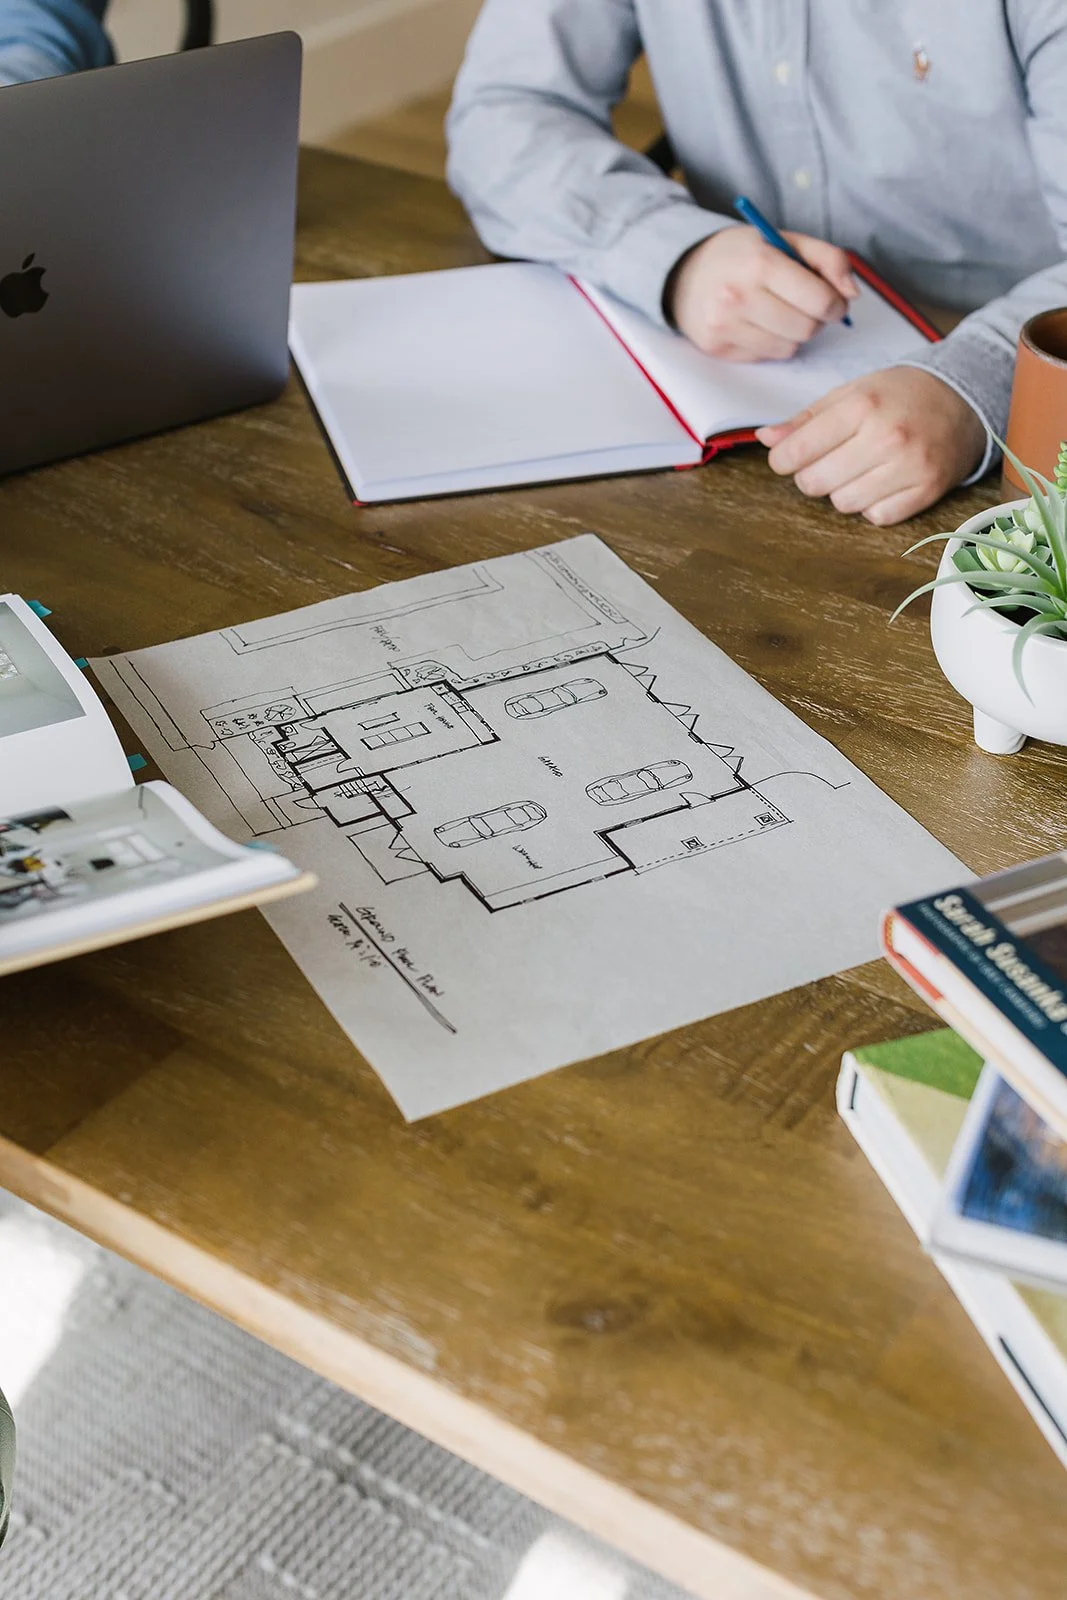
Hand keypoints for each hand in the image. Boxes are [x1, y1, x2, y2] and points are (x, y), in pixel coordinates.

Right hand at [665, 226, 857, 360]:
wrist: (685, 272)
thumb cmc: (743, 255)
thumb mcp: (785, 240)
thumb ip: (828, 259)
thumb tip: (851, 295)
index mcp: (759, 263)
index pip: (819, 300)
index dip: (836, 304)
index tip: (835, 301)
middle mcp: (738, 297)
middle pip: (806, 329)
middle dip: (815, 320)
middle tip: (806, 306)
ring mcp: (724, 326)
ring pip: (789, 347)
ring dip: (794, 333)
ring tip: (779, 312)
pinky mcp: (717, 348)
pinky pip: (766, 356)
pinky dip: (771, 342)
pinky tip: (758, 323)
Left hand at [756, 367, 987, 525]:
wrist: (963, 400)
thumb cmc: (899, 395)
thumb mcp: (851, 393)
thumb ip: (806, 418)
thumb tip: (766, 439)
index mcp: (861, 405)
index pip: (796, 452)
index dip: (783, 460)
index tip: (787, 458)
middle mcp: (887, 437)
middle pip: (815, 483)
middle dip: (811, 476)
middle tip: (827, 462)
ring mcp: (910, 466)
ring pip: (844, 504)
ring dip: (842, 491)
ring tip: (858, 470)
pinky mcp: (927, 490)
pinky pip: (877, 516)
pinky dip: (872, 506)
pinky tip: (881, 482)